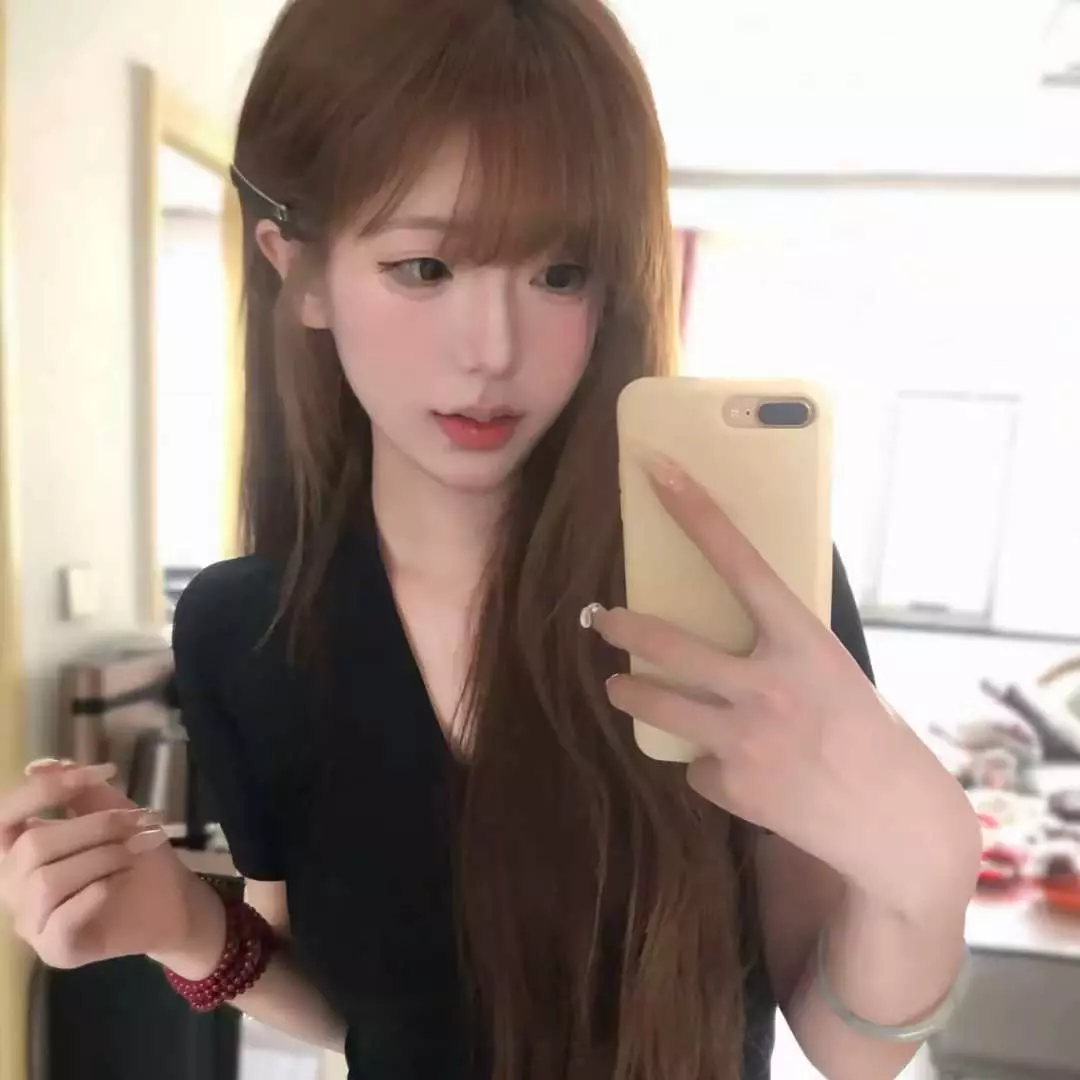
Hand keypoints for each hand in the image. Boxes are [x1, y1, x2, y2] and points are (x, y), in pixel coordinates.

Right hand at [0, 760, 204, 968]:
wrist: (173, 901)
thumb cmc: (135, 854)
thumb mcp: (113, 812)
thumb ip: (79, 791)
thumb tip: (37, 765)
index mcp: (20, 848)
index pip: (3, 817)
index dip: (42, 792)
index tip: (92, 775)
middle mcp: (15, 886)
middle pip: (32, 846)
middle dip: (93, 827)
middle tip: (139, 821)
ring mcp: (32, 921)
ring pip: (45, 882)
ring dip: (101, 857)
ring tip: (136, 850)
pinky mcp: (56, 949)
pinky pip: (61, 920)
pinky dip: (93, 894)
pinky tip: (116, 883)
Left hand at [585, 456, 980, 916]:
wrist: (895, 823)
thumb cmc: (868, 733)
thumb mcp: (833, 672)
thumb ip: (781, 648)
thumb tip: (725, 622)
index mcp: (804, 643)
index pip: (742, 562)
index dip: (697, 514)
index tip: (659, 472)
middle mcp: (768, 684)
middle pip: (667, 644)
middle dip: (621, 628)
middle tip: (601, 621)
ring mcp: (746, 739)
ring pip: (654, 706)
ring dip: (628, 693)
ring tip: (620, 687)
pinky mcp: (732, 787)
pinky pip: (693, 765)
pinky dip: (705, 764)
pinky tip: (739, 774)